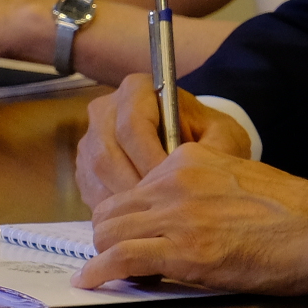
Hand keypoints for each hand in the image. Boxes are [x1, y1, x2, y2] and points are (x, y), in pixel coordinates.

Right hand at [75, 77, 248, 206]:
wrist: (191, 140)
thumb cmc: (207, 134)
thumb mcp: (223, 134)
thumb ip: (216, 146)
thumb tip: (200, 170)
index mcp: (137, 90)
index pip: (132, 126)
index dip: (151, 159)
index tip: (174, 183)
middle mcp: (105, 110)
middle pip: (107, 153)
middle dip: (135, 185)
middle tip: (162, 207)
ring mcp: (90, 138)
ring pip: (95, 174)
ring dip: (123, 200)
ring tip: (153, 215)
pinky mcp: (84, 166)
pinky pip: (90, 190)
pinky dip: (114, 208)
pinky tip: (140, 217)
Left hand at [77, 142, 307, 296]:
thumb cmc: (296, 212)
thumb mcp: (241, 178)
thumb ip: (205, 188)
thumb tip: (186, 218)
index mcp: (191, 159)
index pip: (137, 186)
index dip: (131, 215)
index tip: (137, 232)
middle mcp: (175, 181)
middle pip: (113, 208)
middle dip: (109, 234)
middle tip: (118, 255)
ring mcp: (177, 214)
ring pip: (108, 232)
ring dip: (103, 254)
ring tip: (109, 272)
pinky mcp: (181, 249)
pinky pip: (120, 258)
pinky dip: (99, 272)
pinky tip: (89, 282)